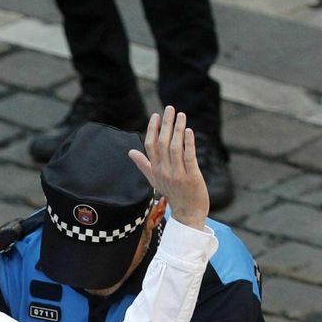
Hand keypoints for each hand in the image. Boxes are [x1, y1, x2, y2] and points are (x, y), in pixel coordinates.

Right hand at [128, 106, 208, 230]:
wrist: (187, 213)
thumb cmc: (173, 194)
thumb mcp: (154, 180)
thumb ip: (143, 164)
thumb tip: (130, 152)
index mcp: (155, 170)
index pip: (150, 146)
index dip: (153, 130)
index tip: (156, 115)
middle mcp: (164, 171)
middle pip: (163, 144)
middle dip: (166, 124)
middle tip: (170, 108)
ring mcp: (177, 174)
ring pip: (175, 148)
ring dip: (178, 130)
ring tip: (181, 115)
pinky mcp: (191, 177)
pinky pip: (189, 157)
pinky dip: (189, 143)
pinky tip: (189, 131)